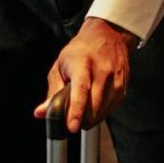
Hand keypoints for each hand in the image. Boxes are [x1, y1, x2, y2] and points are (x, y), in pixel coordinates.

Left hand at [33, 18, 135, 132]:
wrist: (109, 36)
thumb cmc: (81, 51)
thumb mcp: (60, 65)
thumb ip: (52, 91)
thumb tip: (40, 113)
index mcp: (83, 63)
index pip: (81, 89)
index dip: (75, 109)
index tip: (71, 127)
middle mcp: (102, 71)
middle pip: (92, 107)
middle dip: (79, 120)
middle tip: (70, 118)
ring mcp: (116, 80)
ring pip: (101, 113)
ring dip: (89, 118)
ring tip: (82, 106)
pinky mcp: (123, 89)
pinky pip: (109, 111)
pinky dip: (99, 113)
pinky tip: (93, 103)